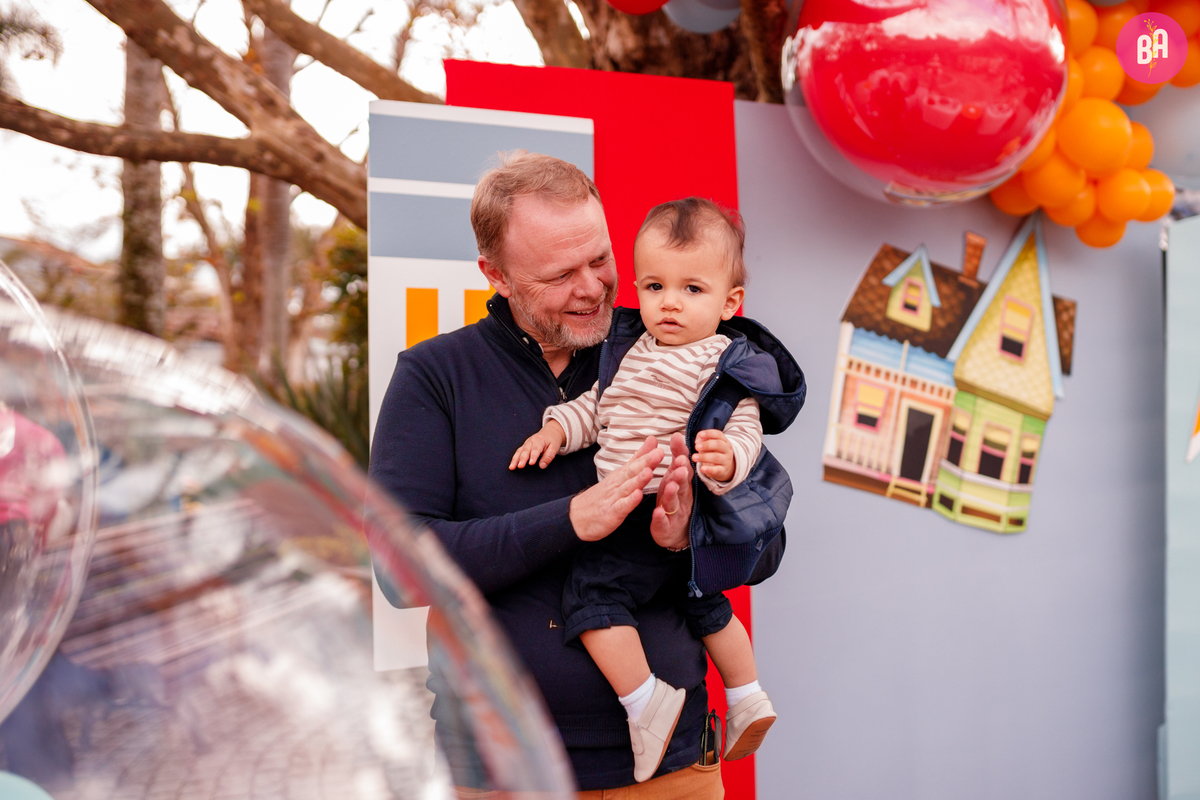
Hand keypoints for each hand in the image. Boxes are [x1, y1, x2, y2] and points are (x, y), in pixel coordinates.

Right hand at [509, 420, 565, 469]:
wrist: (550, 432)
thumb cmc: (552, 441)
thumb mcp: (554, 448)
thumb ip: (549, 457)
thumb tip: (542, 466)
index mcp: (540, 441)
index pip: (536, 449)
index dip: (533, 456)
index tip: (531, 463)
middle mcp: (531, 441)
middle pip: (526, 450)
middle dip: (522, 459)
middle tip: (520, 466)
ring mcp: (527, 443)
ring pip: (520, 451)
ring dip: (515, 459)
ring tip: (511, 467)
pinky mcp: (524, 446)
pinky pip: (518, 452)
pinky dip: (514, 458)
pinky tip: (512, 465)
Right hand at [569, 436, 662, 541]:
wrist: (577, 517)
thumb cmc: (602, 496)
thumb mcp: (620, 474)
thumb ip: (637, 458)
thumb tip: (652, 440)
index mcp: (622, 475)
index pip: (636, 462)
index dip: (648, 454)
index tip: (660, 445)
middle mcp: (618, 484)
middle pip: (633, 471)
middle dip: (646, 462)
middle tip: (659, 453)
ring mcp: (614, 498)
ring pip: (628, 487)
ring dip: (638, 479)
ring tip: (649, 471)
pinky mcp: (611, 513)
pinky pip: (621, 506)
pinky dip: (629, 501)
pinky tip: (637, 496)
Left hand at [650, 433, 692, 550]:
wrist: (674, 533)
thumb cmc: (672, 500)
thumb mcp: (673, 478)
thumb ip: (676, 459)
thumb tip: (677, 435)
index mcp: (680, 483)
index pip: (682, 467)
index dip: (680, 454)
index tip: (677, 440)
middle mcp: (680, 496)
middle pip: (682, 484)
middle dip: (681, 474)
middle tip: (681, 464)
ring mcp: (674, 512)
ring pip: (674, 502)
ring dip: (672, 493)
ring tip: (670, 485)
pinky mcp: (666, 527)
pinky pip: (663, 522)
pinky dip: (661, 517)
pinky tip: (658, 512)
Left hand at [693, 429, 733, 482]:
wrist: (724, 467)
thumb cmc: (713, 453)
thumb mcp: (709, 445)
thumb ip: (703, 440)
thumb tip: (698, 441)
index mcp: (724, 440)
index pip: (718, 434)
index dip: (709, 434)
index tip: (700, 435)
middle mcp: (727, 449)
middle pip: (718, 444)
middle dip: (707, 445)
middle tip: (696, 447)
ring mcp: (726, 460)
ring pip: (716, 457)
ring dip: (704, 457)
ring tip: (694, 457)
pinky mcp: (723, 470)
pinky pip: (717, 470)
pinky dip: (709, 470)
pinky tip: (702, 469)